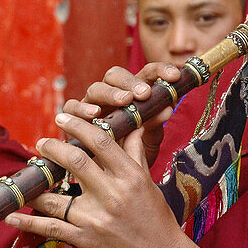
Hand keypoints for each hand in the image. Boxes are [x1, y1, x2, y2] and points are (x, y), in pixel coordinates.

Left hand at [4, 109, 192, 247]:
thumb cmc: (157, 219)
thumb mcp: (148, 182)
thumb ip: (135, 153)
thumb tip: (132, 124)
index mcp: (131, 176)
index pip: (101, 142)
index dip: (78, 126)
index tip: (62, 118)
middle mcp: (113, 194)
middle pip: (76, 161)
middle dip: (53, 148)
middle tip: (41, 143)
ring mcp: (97, 219)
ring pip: (56, 197)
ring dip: (35, 186)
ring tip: (24, 176)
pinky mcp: (86, 240)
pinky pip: (52, 228)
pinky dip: (28, 223)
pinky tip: (11, 217)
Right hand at [63, 63, 181, 165]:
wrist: (109, 177)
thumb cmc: (131, 153)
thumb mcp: (148, 141)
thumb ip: (155, 125)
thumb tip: (168, 109)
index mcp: (133, 94)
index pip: (146, 74)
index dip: (160, 70)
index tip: (175, 76)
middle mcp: (110, 95)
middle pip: (115, 75)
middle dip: (130, 82)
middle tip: (144, 93)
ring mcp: (91, 104)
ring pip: (95, 88)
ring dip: (110, 93)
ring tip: (123, 101)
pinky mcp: (73, 117)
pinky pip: (72, 106)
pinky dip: (82, 108)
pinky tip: (93, 115)